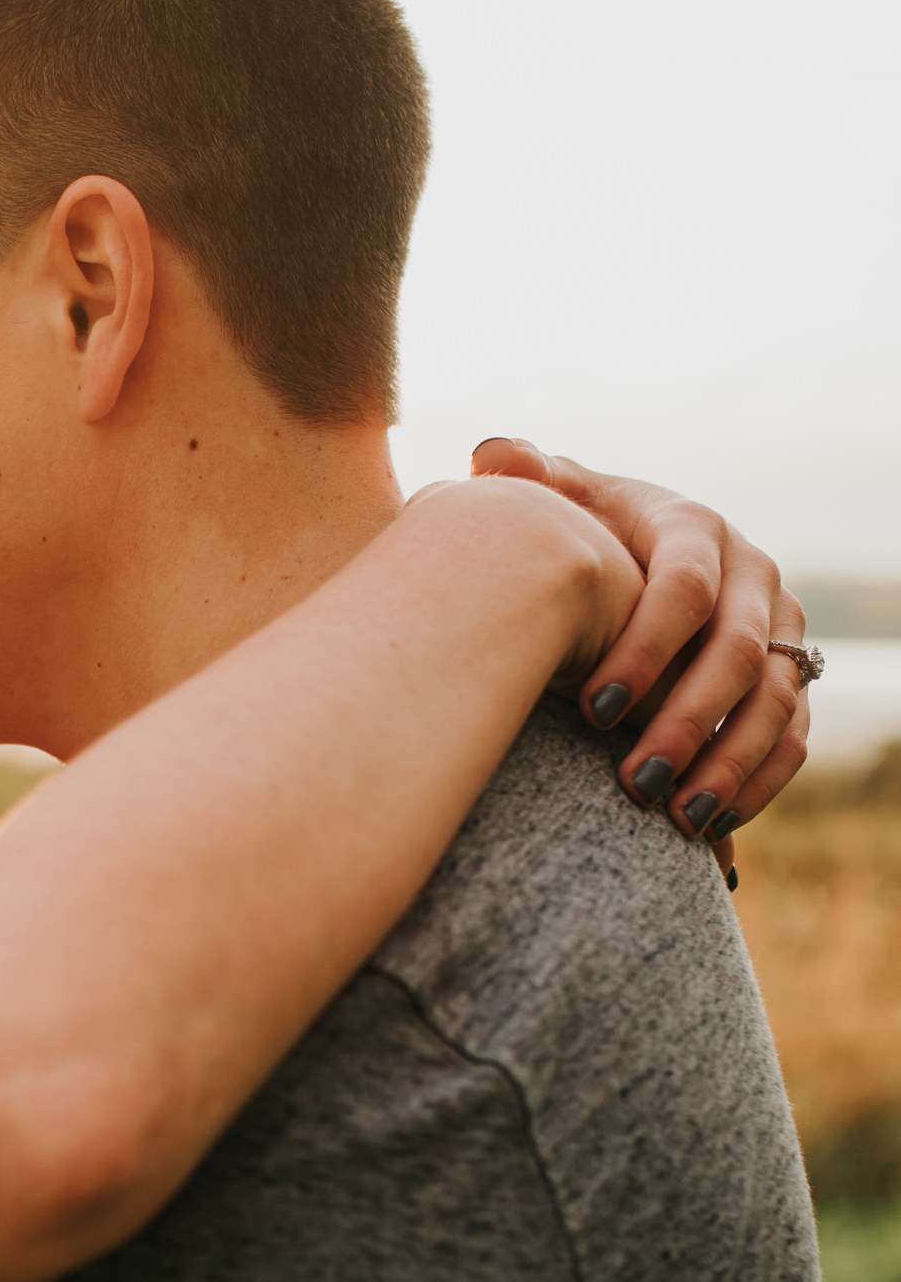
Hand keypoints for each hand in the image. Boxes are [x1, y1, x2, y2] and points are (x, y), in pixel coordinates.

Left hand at [471, 440, 808, 858]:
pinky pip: (792, 736)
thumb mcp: (560, 500)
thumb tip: (489, 454)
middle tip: (633, 781)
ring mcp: (777, 630)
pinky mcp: (787, 678)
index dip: (645, 648)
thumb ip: (529, 478)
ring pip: (774, 701)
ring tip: (674, 817)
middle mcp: (751, 576)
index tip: (590, 708)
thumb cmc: (582, 536)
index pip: (686, 589)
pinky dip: (756, 783)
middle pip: (736, 654)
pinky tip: (707, 827)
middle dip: (686, 721)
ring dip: (729, 764)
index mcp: (694, 529)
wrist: (629, 561)